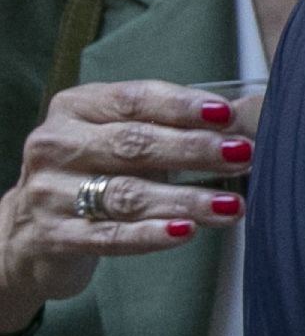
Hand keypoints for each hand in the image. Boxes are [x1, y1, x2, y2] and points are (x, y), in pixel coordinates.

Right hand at [1, 81, 253, 328]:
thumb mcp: (118, 139)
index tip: (226, 114)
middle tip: (242, 155)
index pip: (132, 99)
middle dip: (193, 149)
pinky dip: (151, 234)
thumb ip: (168, 127)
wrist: (29, 231)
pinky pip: (110, 235)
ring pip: (126, 194)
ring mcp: (50, 192)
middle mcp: (56, 145)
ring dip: (186, 199)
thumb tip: (245, 120)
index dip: (181, 106)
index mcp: (75, 108)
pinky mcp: (54, 236)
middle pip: (132, 144)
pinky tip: (186, 232)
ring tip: (232, 204)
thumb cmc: (93, 173)